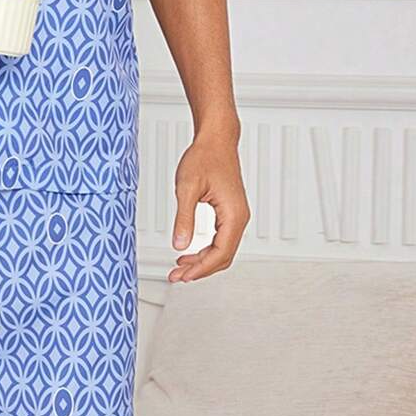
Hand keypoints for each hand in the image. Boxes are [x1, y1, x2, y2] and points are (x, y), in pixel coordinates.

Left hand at [168, 127, 250, 281]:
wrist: (216, 139)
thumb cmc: (204, 157)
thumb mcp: (187, 187)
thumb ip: (184, 218)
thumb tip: (179, 245)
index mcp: (234, 215)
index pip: (220, 253)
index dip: (200, 268)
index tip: (182, 276)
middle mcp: (239, 218)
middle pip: (223, 256)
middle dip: (200, 269)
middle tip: (176, 276)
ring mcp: (236, 215)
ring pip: (222, 249)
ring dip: (202, 261)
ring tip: (179, 267)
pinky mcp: (230, 212)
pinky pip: (220, 238)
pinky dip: (205, 249)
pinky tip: (189, 251)